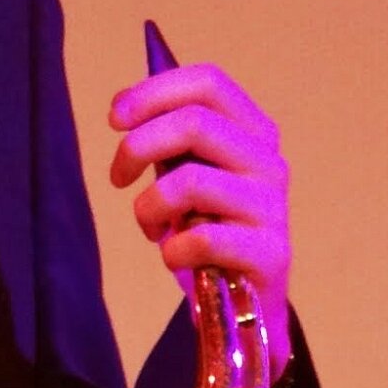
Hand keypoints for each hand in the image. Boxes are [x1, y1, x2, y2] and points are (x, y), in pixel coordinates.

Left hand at [108, 62, 292, 375]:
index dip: (154, 91)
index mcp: (252, 131)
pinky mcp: (271, 254)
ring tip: (152, 226)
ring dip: (150, 207)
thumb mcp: (187, 172)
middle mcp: (269, 162)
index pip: (209, 83)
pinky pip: (200, 238)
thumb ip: (167, 139)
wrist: (245, 304)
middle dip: (138, 146)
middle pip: (195, 123)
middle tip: (118, 178)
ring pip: (190, 181)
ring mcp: (273, 207)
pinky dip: (171, 250)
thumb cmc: (207, 226)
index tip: (114, 118)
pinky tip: (176, 258)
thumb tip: (123, 109)